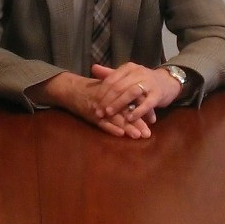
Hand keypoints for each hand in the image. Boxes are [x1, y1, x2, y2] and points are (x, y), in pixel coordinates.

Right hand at [33, 72, 156, 138]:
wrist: (72, 89)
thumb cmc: (92, 89)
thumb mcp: (109, 87)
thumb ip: (123, 92)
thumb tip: (142, 97)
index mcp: (116, 91)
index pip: (132, 101)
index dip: (142, 110)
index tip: (152, 119)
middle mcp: (109, 100)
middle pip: (126, 111)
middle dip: (138, 122)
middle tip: (148, 132)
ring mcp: (100, 108)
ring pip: (116, 118)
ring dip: (127, 127)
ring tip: (138, 135)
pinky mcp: (92, 115)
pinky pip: (102, 123)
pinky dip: (111, 128)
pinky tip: (120, 134)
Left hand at [90, 62, 182, 120]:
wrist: (167, 82)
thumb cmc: (143, 81)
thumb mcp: (127, 75)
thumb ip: (110, 74)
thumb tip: (93, 68)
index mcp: (129, 68)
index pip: (112, 79)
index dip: (102, 92)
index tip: (94, 103)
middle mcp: (138, 73)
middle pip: (119, 86)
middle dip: (107, 100)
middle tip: (98, 112)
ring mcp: (149, 83)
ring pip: (131, 93)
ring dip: (119, 104)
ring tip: (109, 114)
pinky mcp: (158, 94)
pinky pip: (147, 103)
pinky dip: (137, 111)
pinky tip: (129, 118)